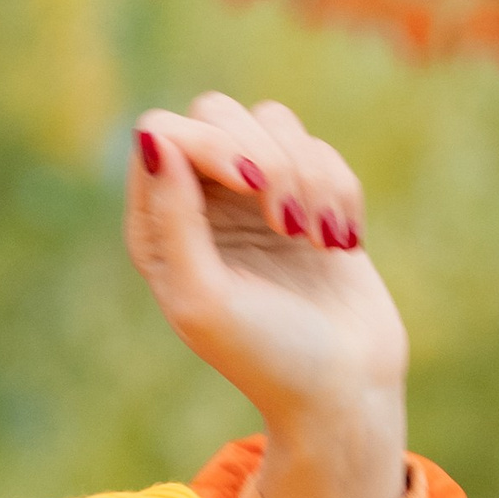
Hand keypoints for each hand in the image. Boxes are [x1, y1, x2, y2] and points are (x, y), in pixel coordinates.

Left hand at [129, 94, 408, 497]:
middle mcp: (199, 207)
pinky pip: (320, 148)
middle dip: (262, 153)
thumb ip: (172, 220)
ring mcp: (254, 198)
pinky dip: (336, 189)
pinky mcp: (306, 196)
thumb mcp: (204, 297)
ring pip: (273, 122)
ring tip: (314, 240)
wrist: (343, 385)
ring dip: (305, 173)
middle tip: (285, 221)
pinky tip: (340, 243)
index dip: (210, 143)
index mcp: (158, 233)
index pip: (163, 134)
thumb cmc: (265, 354)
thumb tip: (155, 137)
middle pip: (216, 112)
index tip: (249, 184)